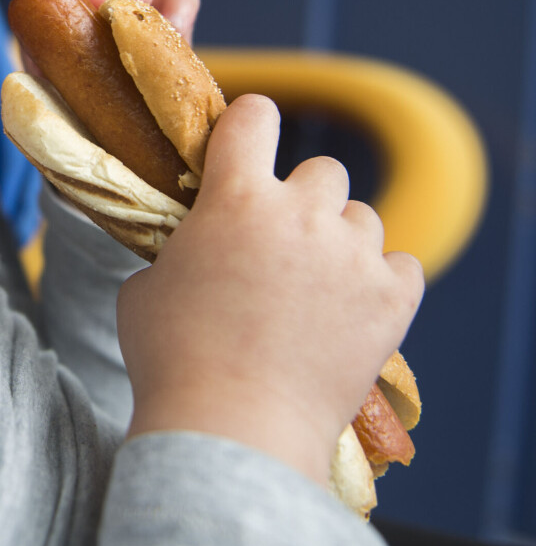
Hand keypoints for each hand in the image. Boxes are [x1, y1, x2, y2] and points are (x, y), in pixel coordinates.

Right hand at [116, 95, 423, 485]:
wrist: (233, 429)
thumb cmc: (171, 359)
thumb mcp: (144, 288)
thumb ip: (176, 253)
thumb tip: (190, 254)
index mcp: (234, 199)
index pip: (254, 116)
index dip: (249, 124)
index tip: (245, 143)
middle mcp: (301, 214)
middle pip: (322, 170)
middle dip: (301, 200)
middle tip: (278, 243)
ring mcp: (352, 257)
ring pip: (362, 217)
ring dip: (339, 241)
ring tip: (314, 286)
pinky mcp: (392, 301)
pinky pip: (401, 265)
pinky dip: (379, 282)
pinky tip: (351, 309)